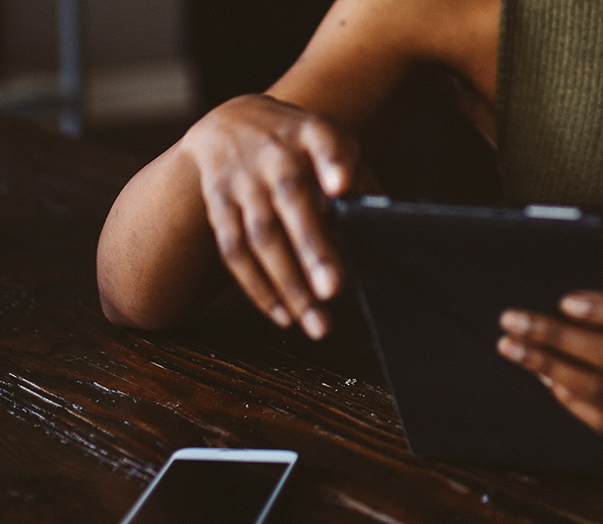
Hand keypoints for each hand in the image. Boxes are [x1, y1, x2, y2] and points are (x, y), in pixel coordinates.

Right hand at [176, 94, 357, 338]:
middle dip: (312, 248)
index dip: (333, 163)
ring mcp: (242, 181)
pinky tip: (284, 315)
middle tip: (333, 290)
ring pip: (262, 237)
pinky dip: (258, 288)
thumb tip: (383, 219)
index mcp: (310, 133)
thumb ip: (357, 176)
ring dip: (288, 283)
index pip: (324, 142)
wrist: (228, 123)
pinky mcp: (219, 206)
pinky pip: (234, 252)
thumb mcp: (329, 141)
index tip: (342, 187)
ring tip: (316, 322)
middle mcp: (273, 154)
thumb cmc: (297, 142)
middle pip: (291, 201)